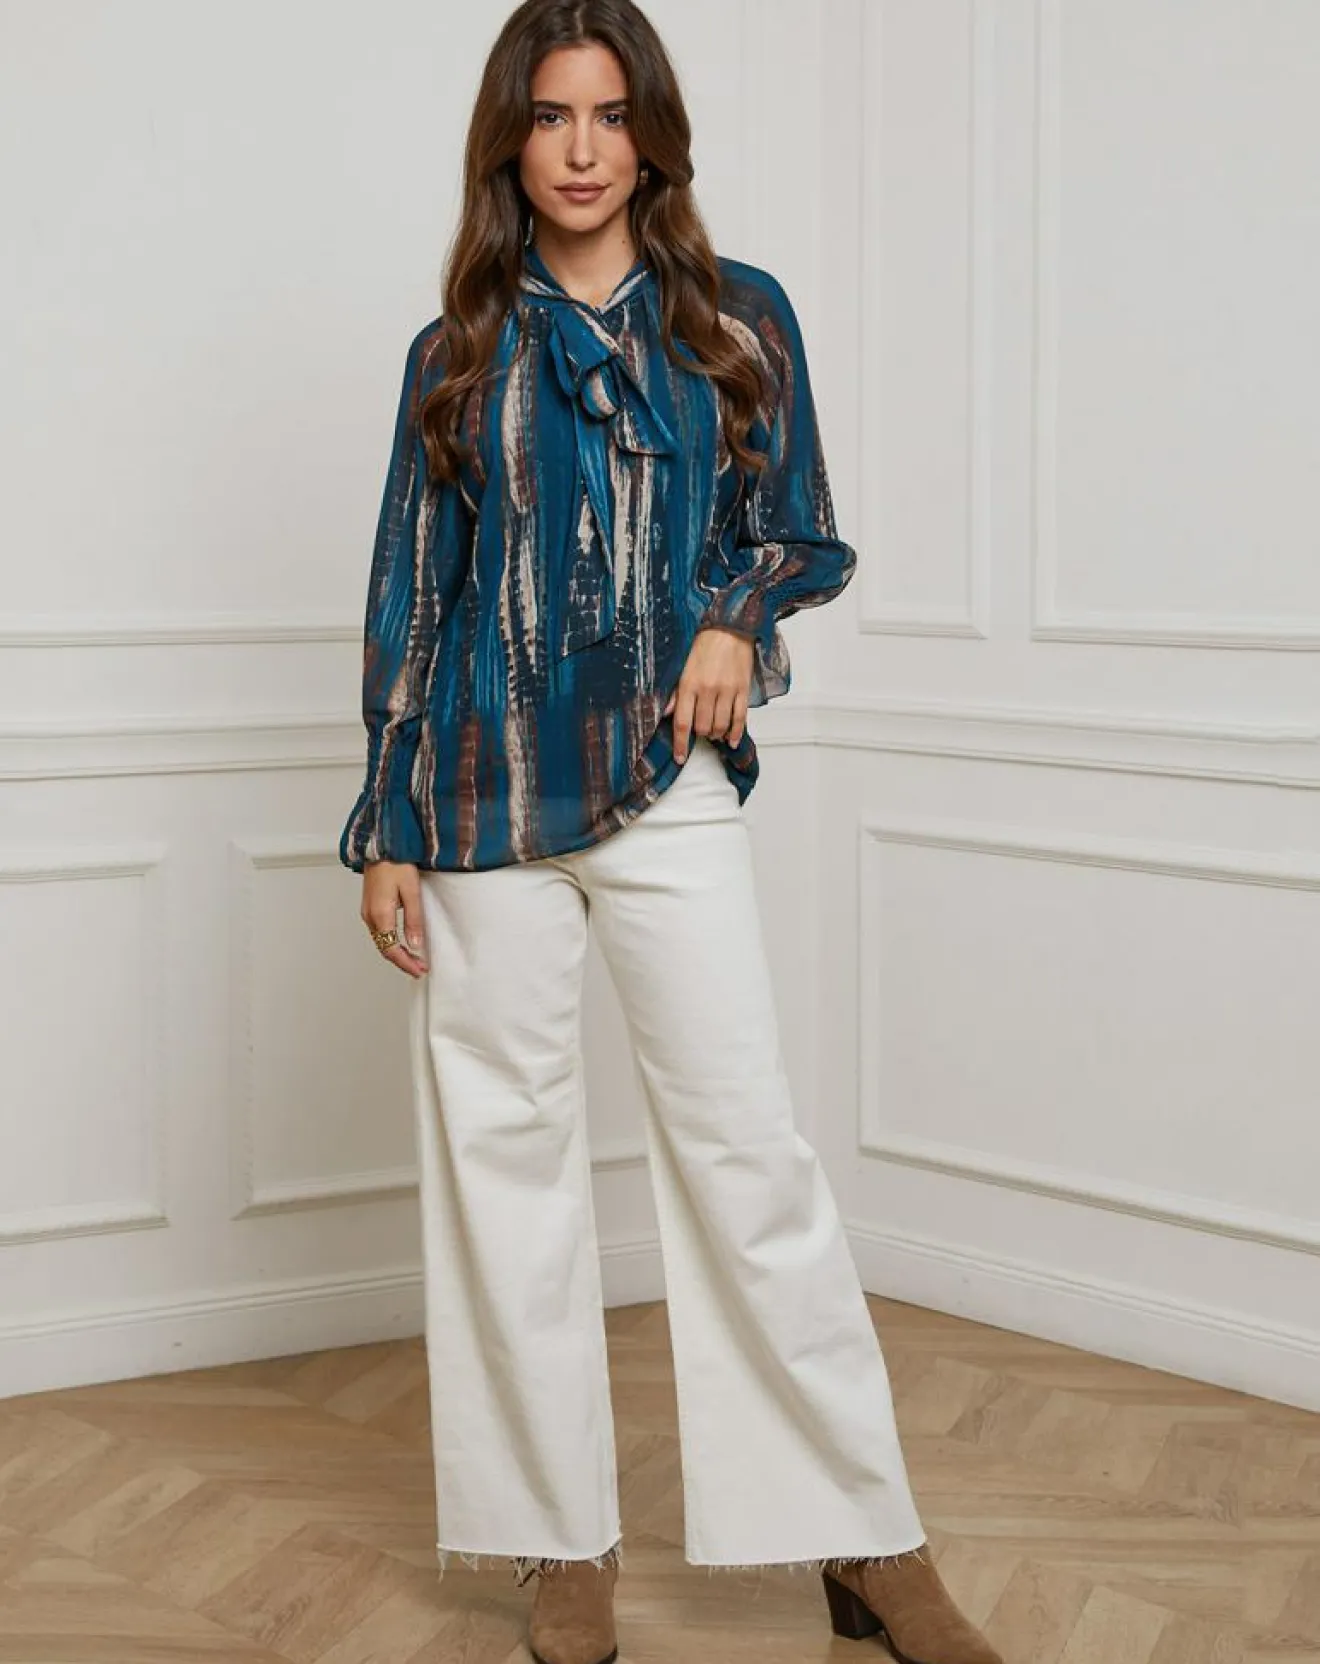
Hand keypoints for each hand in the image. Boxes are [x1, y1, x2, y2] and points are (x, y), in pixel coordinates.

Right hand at [361, 860, 428, 977]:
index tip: (420, 970)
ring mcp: (367, 911)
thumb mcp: (411, 891)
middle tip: (420, 969)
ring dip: (396, 952)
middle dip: (402, 961)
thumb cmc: (396, 863)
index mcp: (380, 914)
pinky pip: (379, 931)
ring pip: (381, 941)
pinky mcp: (370, 906)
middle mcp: (369, 916)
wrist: (381, 845)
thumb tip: (415, 945)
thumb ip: (413, 919)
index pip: (392, 949)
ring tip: (414, 959)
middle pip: (384, 948)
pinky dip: (390, 941)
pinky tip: (402, 942)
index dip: (406, 963)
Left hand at [664, 626, 754, 761]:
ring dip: (716, 734)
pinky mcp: (743, 689)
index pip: (682, 723)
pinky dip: (735, 733)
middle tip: (699, 731)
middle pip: (702, 727)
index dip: (681, 744)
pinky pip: (740, 718)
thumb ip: (675, 691)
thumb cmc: (704, 643)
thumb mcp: (682, 665)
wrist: (731, 626)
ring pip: (721, 726)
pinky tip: (731, 740)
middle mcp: (708, 689)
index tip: (680, 758)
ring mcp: (727, 691)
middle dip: (699, 734)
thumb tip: (667, 713)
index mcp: (689, 684)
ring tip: (713, 732)